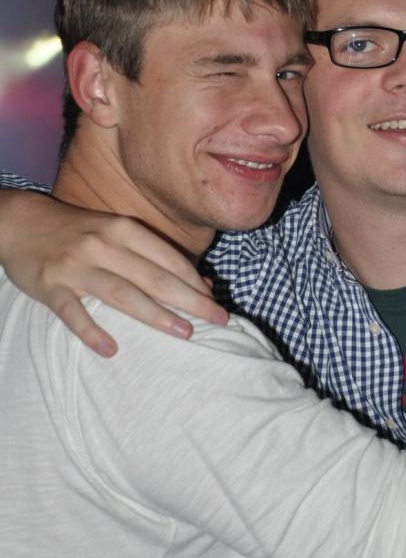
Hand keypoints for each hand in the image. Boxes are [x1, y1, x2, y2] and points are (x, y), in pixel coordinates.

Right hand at [0, 190, 227, 356]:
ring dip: (156, 314)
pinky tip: (111, 350)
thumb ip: (158, 256)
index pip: (169, 259)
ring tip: (184, 333)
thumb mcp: (120, 234)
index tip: (217, 304)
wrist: (20, 223)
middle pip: (155, 277)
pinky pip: (73, 312)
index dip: (196, 283)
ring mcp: (76, 266)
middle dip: (191, 300)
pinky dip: (91, 332)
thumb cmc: (81, 232)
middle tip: (218, 320)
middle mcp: (104, 245)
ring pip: (122, 293)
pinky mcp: (50, 286)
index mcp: (124, 230)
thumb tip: (203, 283)